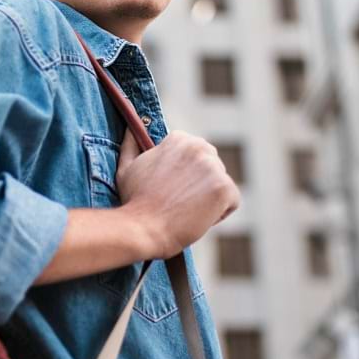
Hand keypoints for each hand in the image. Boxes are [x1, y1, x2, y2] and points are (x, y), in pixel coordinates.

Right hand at [116, 129, 239, 258]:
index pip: (196, 154)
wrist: (144, 228)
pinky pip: (232, 201)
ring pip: (221, 184)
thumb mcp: (127, 168)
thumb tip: (130, 130)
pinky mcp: (225, 188)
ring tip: (186, 211)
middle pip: (212, 167)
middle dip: (200, 185)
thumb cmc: (134, 202)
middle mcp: (199, 147)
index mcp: (180, 139)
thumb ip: (131, 145)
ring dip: (208, 199)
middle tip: (179, 202)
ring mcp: (214, 167)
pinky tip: (197, 217)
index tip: (172, 189)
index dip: (186, 175)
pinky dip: (219, 213)